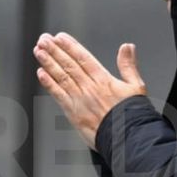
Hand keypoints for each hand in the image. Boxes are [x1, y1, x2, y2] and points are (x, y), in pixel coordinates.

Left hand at [34, 32, 147, 148]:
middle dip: (55, 50)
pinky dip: (48, 84)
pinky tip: (41, 74)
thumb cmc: (132, 116)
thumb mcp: (136, 87)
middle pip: (69, 64)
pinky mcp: (73, 113)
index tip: (60, 37)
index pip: (84, 58)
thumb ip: (129, 65)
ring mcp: (80, 100)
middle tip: (44, 40)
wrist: (127, 139)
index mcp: (104, 80)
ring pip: (61, 77)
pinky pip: (58, 95)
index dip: (70, 46)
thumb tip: (127, 47)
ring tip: (39, 51)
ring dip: (48, 63)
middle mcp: (89, 88)